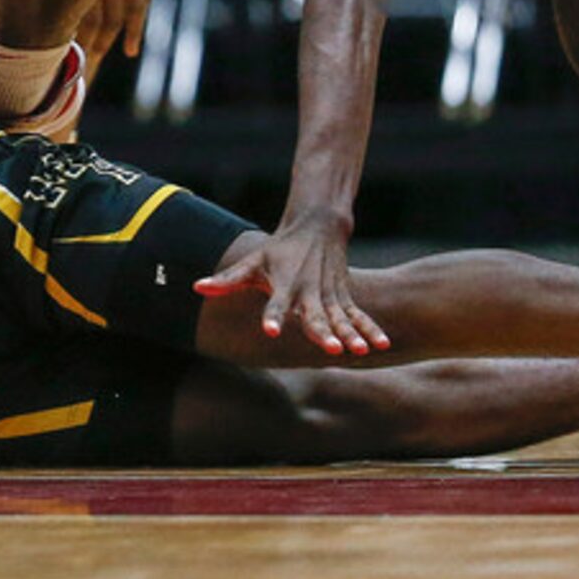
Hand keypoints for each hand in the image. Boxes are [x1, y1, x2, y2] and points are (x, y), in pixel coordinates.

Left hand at [195, 212, 388, 355]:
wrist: (316, 228)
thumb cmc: (278, 250)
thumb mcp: (252, 262)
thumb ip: (227, 279)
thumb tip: (197, 286)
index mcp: (284, 284)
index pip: (275, 303)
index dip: (273, 317)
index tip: (269, 330)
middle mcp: (308, 291)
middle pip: (314, 315)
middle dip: (322, 331)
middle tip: (330, 348)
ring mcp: (329, 294)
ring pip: (341, 317)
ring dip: (351, 333)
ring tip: (360, 350)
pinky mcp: (343, 297)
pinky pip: (358, 316)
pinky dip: (370, 329)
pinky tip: (382, 345)